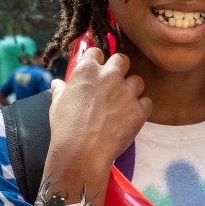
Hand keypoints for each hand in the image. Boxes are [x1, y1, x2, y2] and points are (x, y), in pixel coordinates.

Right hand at [49, 49, 151, 165]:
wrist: (82, 152)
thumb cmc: (66, 128)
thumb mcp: (57, 104)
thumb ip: (61, 90)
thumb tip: (58, 83)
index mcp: (87, 70)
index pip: (97, 52)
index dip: (97, 61)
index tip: (97, 69)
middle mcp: (109, 76)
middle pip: (122, 60)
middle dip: (120, 68)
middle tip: (115, 83)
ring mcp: (126, 92)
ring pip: (138, 81)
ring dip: (132, 90)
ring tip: (123, 104)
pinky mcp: (139, 109)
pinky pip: (147, 102)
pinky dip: (141, 109)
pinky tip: (131, 117)